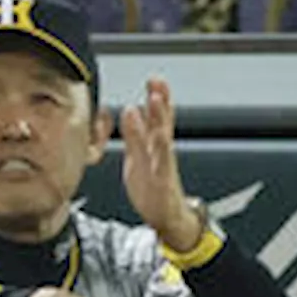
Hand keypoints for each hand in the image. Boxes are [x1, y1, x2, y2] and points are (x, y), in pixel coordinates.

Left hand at [121, 77, 204, 254]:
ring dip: (161, 118)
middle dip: (161, 100)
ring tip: (156, 99)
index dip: (156, 97)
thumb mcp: (137, 157)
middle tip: (157, 81)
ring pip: (163, 136)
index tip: (154, 80)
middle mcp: (161, 152)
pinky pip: (163, 161)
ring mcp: (163, 164)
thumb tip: (131, 111)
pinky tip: (159, 136)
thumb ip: (134, 134)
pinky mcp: (163, 179)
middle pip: (162, 121)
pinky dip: (161, 148)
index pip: (156, 117)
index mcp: (154, 146)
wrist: (165, 216)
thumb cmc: (151, 188)